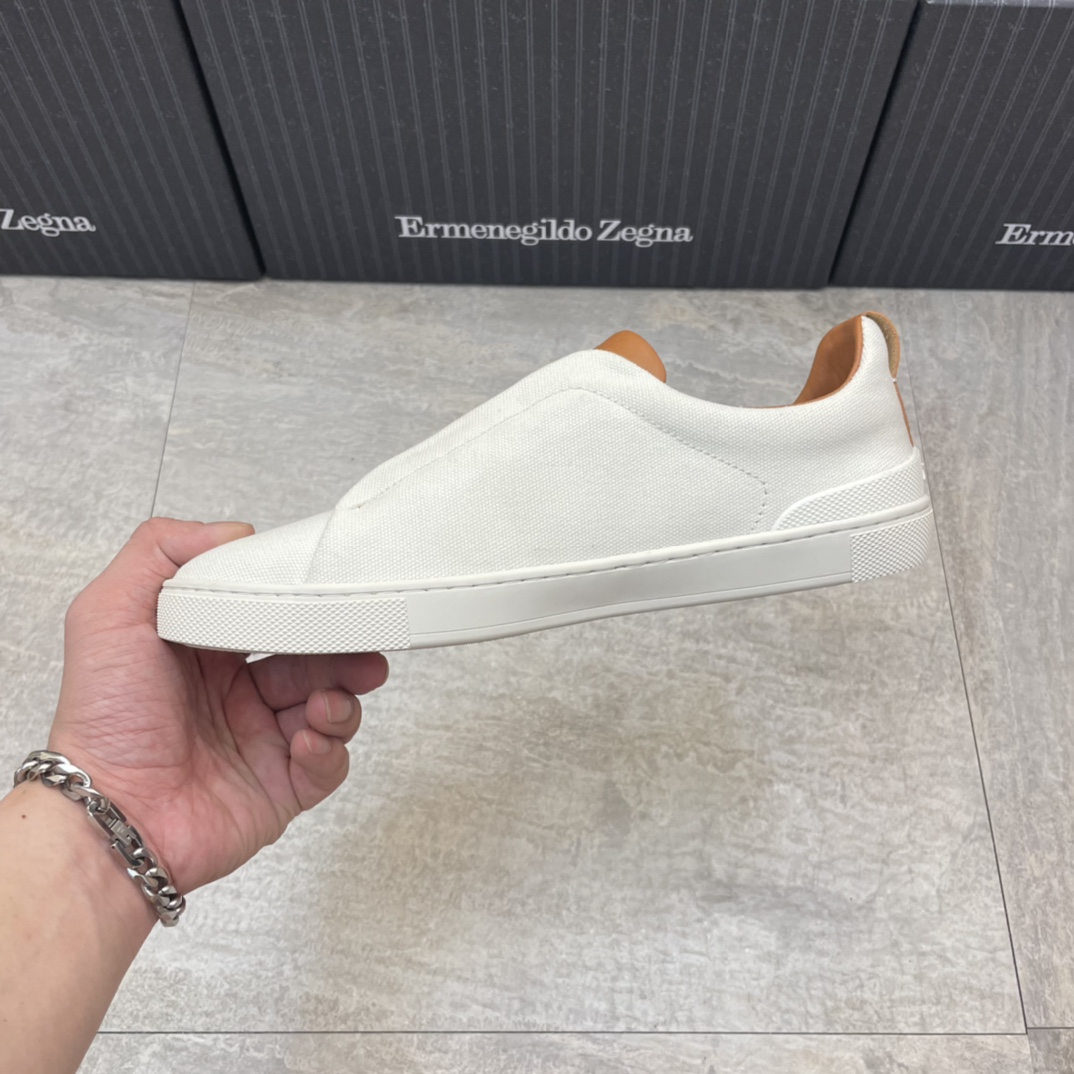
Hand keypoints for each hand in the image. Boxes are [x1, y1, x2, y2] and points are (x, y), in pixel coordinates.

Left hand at [47, 518, 388, 893]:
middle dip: (344, 650)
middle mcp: (237, 696)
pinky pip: (328, 764)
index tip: (328, 595)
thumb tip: (232, 531)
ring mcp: (261, 742)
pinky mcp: (280, 787)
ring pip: (331, 707)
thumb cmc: (102, 723)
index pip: (271, 617)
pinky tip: (307, 738)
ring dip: (343, 698)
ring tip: (327, 700)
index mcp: (206, 653)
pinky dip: (330, 747)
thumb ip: (159, 551)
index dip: (303, 606)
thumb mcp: (107, 613)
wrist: (110, 815)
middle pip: (314, 660)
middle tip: (361, 644)